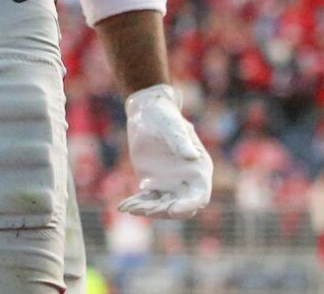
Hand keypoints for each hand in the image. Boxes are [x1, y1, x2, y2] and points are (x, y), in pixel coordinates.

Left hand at [118, 84, 212, 217]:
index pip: (200, 196)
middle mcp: (187, 181)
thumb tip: (192, 156)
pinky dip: (137, 205)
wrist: (145, 113)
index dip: (189, 206)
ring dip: (147, 210)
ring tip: (130, 207)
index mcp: (199, 169)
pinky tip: (124, 206)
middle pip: (180, 207)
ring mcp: (170, 185)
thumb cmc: (163, 115)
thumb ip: (180, 141)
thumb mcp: (171, 125)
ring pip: (162, 207)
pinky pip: (147, 200)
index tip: (173, 211)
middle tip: (144, 209)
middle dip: (163, 211)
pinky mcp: (153, 185)